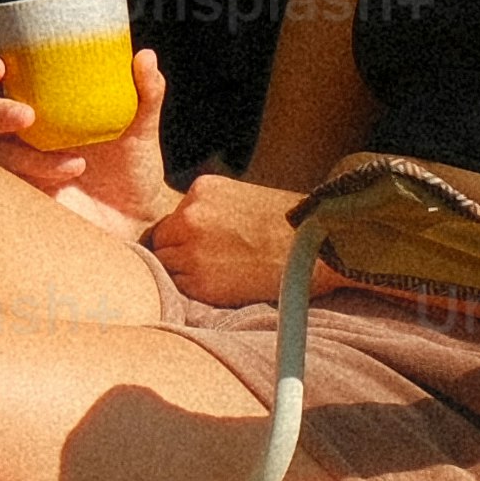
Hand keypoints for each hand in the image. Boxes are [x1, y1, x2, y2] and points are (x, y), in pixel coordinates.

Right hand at [0, 41, 173, 233]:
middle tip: (26, 115)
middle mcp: (26, 134)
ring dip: (28, 155)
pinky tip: (70, 172)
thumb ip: (146, 93)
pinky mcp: (27, 194)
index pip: (5, 81)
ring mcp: (24, 166)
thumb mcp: (143, 128)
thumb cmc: (134, 167)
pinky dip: (38, 174)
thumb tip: (145, 57)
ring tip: (77, 163)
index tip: (0, 66)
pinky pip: (14, 182)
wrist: (138, 217)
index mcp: (44, 106)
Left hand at [145, 165, 300, 310]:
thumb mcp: (242, 197)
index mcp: (201, 190)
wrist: (318, 250)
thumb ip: (209, 208)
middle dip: (179, 251)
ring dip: (184, 272)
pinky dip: (196, 290)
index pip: (173, 216)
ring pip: (166, 265)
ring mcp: (192, 251)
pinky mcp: (201, 283)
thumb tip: (185, 226)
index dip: (185, 233)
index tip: (205, 243)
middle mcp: (190, 217)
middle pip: (162, 240)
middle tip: (210, 261)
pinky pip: (180, 288)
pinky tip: (224, 284)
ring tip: (219, 273)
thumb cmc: (288, 225)